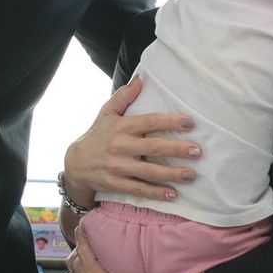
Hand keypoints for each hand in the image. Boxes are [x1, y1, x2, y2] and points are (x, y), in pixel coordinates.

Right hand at [63, 229, 116, 272]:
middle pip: (73, 262)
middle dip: (80, 260)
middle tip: (93, 259)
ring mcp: (80, 263)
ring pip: (77, 250)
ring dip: (84, 246)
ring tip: (91, 242)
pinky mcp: (87, 253)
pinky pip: (82, 237)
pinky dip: (83, 232)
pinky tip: (87, 225)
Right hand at [65, 75, 200, 202]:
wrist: (75, 164)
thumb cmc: (97, 135)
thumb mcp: (106, 113)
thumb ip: (124, 96)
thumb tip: (141, 78)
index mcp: (122, 127)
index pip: (149, 122)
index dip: (170, 122)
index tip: (190, 122)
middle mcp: (121, 146)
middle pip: (153, 147)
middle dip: (177, 149)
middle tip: (197, 151)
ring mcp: (118, 167)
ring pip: (149, 171)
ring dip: (171, 174)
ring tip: (191, 175)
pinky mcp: (116, 184)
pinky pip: (138, 188)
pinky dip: (155, 192)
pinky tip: (172, 194)